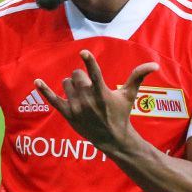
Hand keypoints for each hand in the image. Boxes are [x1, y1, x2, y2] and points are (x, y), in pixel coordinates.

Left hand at [34, 50, 158, 152]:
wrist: (112, 139)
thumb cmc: (121, 114)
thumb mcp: (129, 95)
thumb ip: (138, 76)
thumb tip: (154, 64)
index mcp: (102, 92)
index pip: (95, 74)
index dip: (89, 62)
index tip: (83, 52)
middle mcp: (88, 100)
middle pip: (76, 75)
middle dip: (81, 77)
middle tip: (89, 88)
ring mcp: (76, 107)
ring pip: (65, 83)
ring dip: (71, 85)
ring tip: (82, 95)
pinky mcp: (68, 114)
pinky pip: (53, 99)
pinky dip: (44, 90)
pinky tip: (37, 81)